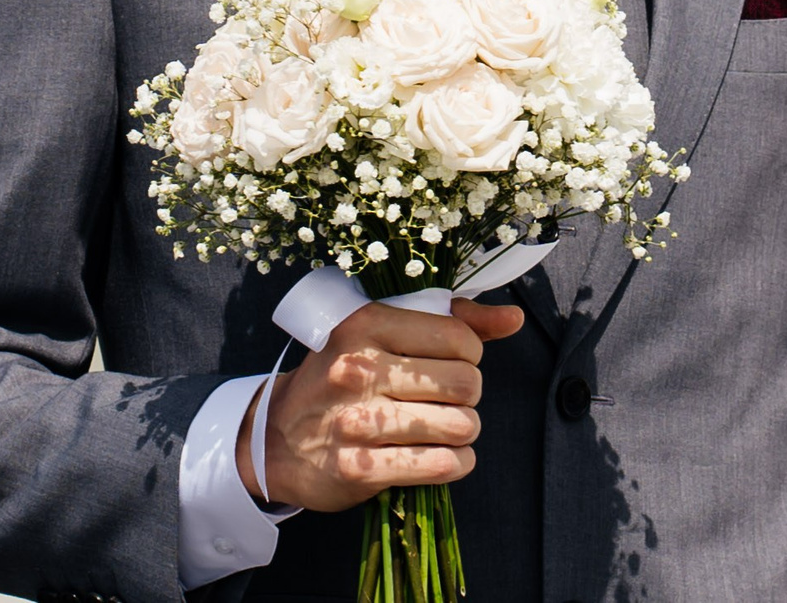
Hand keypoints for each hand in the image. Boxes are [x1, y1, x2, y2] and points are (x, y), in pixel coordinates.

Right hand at [236, 297, 523, 511]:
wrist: (274, 439)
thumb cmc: (342, 379)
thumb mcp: (384, 332)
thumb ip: (453, 320)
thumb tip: (512, 318)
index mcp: (366, 325)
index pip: (457, 337)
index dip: (469, 355)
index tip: (453, 363)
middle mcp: (359, 370)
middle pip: (465, 383)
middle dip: (469, 396)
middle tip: (450, 401)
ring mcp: (357, 421)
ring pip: (459, 425)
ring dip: (464, 431)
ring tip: (447, 429)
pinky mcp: (359, 468)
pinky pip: (440, 465)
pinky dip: (456, 464)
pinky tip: (445, 458)